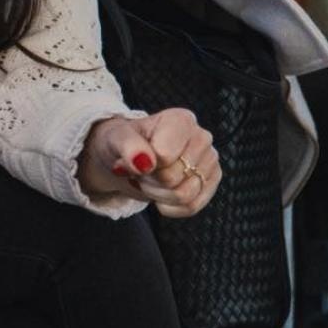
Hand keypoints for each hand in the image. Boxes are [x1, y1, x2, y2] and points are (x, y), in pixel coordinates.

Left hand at [81, 109, 220, 217]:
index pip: (164, 156)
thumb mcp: (116, 139)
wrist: (129, 157)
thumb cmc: (123, 144)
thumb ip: (128, 146)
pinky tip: (160, 194)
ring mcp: (210, 160)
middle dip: (149, 180)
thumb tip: (144, 162)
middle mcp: (201, 137)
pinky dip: (169, 206)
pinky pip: (191, 206)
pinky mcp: (211, 181)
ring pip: (184, 195)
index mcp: (180, 120)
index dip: (144, 164)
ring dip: (158, 194)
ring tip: (150, 180)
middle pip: (173, 178)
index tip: (136, 156)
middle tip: (141, 170)